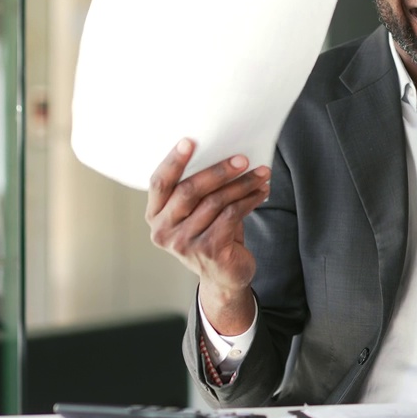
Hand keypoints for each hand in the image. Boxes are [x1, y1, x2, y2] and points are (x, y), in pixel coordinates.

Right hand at [145, 138, 269, 333]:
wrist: (224, 277)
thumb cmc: (211, 234)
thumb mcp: (198, 212)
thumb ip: (199, 189)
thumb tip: (226, 153)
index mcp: (155, 214)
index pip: (159, 182)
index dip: (173, 161)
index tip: (190, 140)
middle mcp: (164, 230)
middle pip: (189, 190)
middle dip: (219, 171)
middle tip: (243, 158)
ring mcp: (183, 243)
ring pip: (215, 202)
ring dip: (242, 184)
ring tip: (261, 173)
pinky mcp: (207, 250)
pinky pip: (231, 216)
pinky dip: (249, 200)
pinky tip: (261, 192)